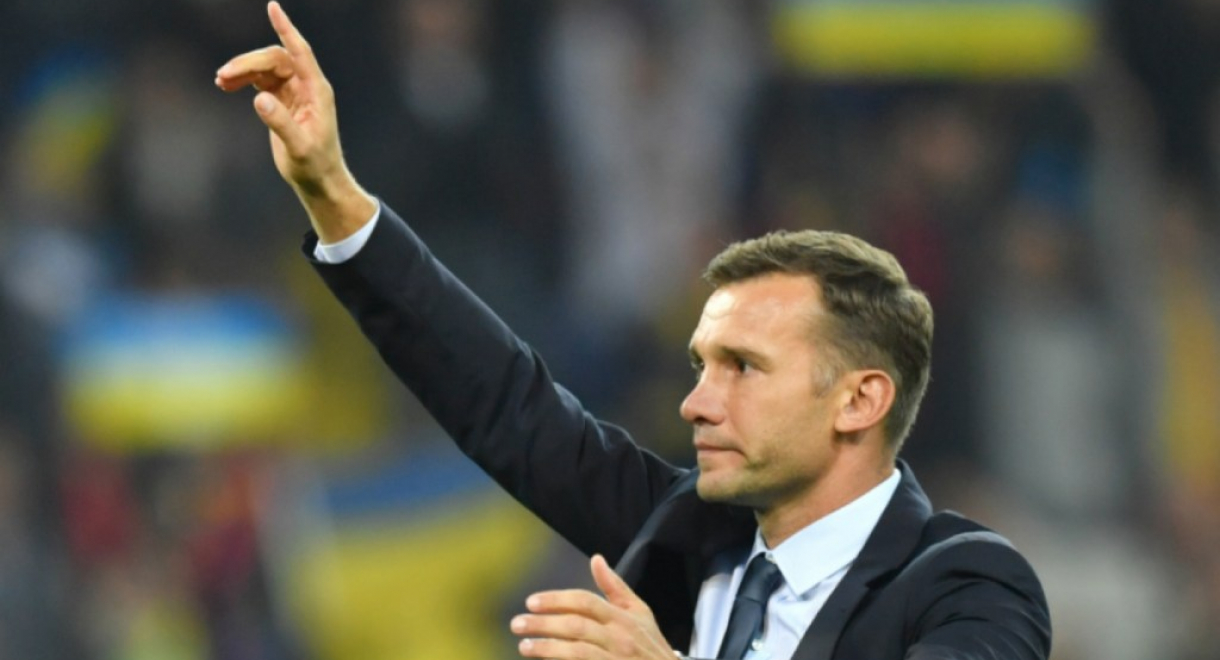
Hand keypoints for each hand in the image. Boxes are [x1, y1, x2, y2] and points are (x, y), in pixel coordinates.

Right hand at [214, 1, 373, 241]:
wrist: (318, 180)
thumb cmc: (314, 165)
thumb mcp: (298, 147)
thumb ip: (280, 123)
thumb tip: (258, 98)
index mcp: (317, 91)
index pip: (300, 52)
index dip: (286, 29)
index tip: (272, 7)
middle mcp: (307, 86)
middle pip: (275, 59)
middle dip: (249, 62)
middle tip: (223, 76)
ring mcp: (294, 92)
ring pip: (265, 67)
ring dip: (243, 70)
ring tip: (220, 81)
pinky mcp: (282, 101)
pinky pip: (260, 80)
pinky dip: (244, 80)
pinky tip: (226, 85)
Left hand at [511, 554, 677, 659]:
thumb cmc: (651, 646)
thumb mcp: (640, 612)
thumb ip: (615, 587)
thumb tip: (596, 559)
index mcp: (623, 617)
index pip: (584, 602)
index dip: (556, 600)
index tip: (531, 602)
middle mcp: (619, 638)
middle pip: (575, 626)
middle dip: (543, 624)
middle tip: (517, 623)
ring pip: (576, 652)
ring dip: (547, 648)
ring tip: (525, 646)